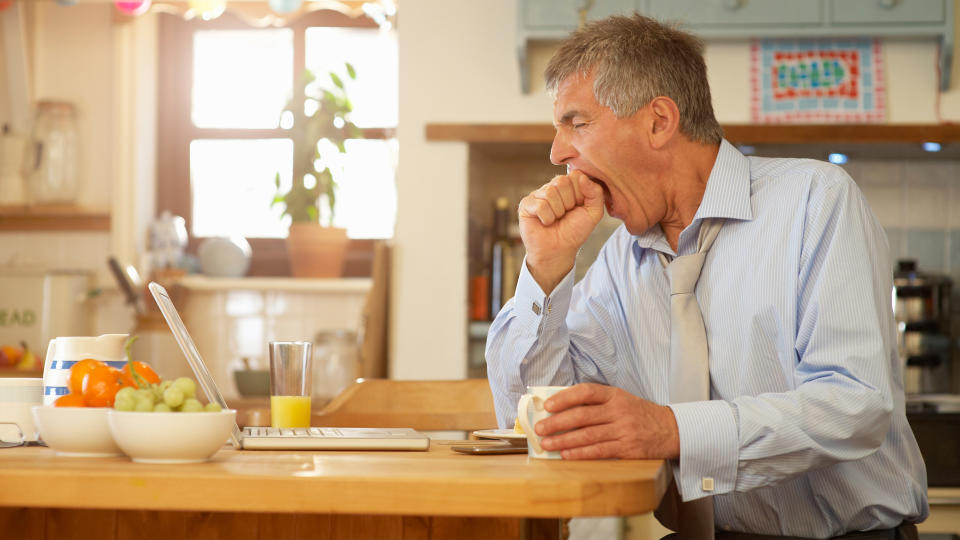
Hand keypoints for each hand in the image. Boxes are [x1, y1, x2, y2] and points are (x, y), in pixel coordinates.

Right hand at [518, 170, 604, 293]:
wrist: (559, 250)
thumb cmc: (575, 231)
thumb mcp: (593, 212)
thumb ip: (596, 192)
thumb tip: (581, 176)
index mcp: (569, 185)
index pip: (575, 175)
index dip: (580, 194)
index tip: (578, 208)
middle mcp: (552, 186)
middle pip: (562, 181)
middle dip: (568, 203)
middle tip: (565, 215)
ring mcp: (538, 194)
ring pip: (550, 193)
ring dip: (557, 212)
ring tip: (556, 220)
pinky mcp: (526, 204)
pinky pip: (540, 205)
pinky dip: (547, 218)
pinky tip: (545, 223)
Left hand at [536, 383, 679, 459]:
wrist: (671, 430)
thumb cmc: (639, 414)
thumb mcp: (621, 400)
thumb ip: (596, 403)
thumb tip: (562, 408)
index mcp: (615, 395)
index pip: (586, 392)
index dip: (565, 398)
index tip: (548, 406)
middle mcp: (619, 411)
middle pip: (582, 416)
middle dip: (557, 423)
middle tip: (540, 428)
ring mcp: (623, 430)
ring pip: (588, 435)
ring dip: (564, 441)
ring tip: (547, 443)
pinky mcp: (628, 449)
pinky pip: (599, 451)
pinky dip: (581, 454)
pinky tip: (566, 455)